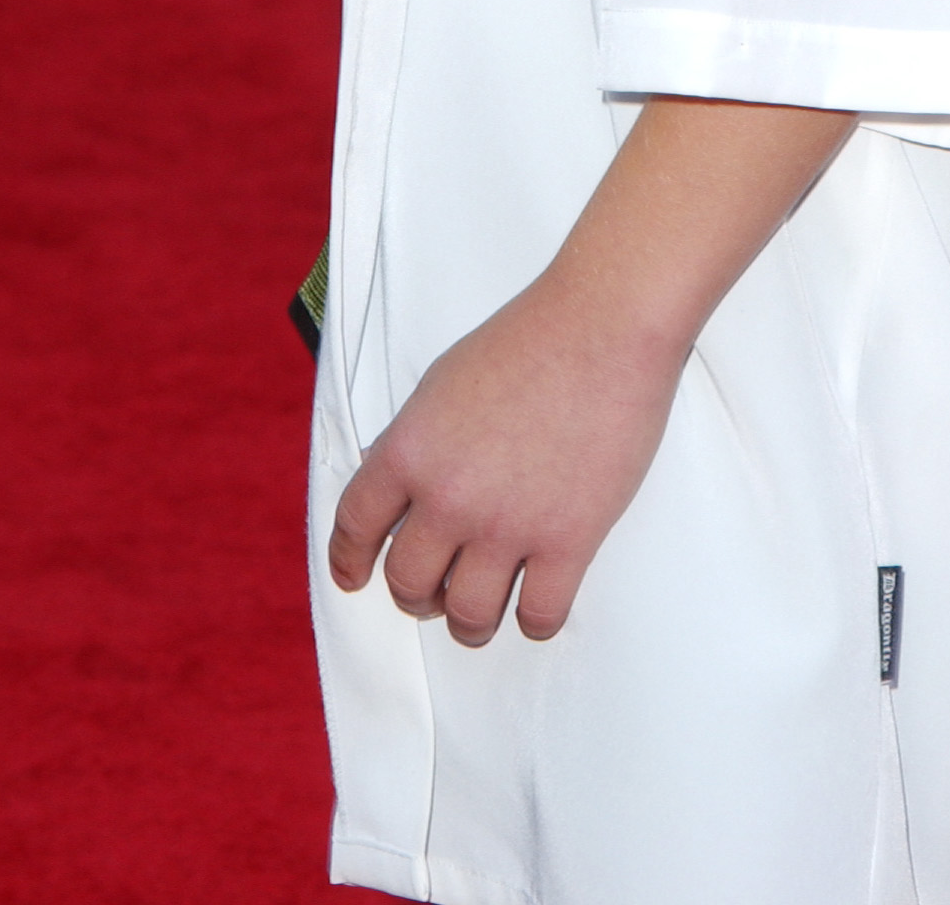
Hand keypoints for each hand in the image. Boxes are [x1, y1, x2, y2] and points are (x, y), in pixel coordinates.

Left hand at [328, 269, 681, 646]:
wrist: (602, 326)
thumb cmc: (529, 340)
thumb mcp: (443, 381)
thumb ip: (414, 440)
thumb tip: (394, 484)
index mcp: (410, 450)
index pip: (355, 525)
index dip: (348, 560)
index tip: (353, 577)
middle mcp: (448, 498)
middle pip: (408, 583)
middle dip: (416, 595)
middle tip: (433, 592)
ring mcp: (507, 525)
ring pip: (467, 616)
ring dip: (469, 622)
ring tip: (481, 613)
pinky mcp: (567, 541)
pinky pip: (538, 616)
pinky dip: (533, 621)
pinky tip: (537, 603)